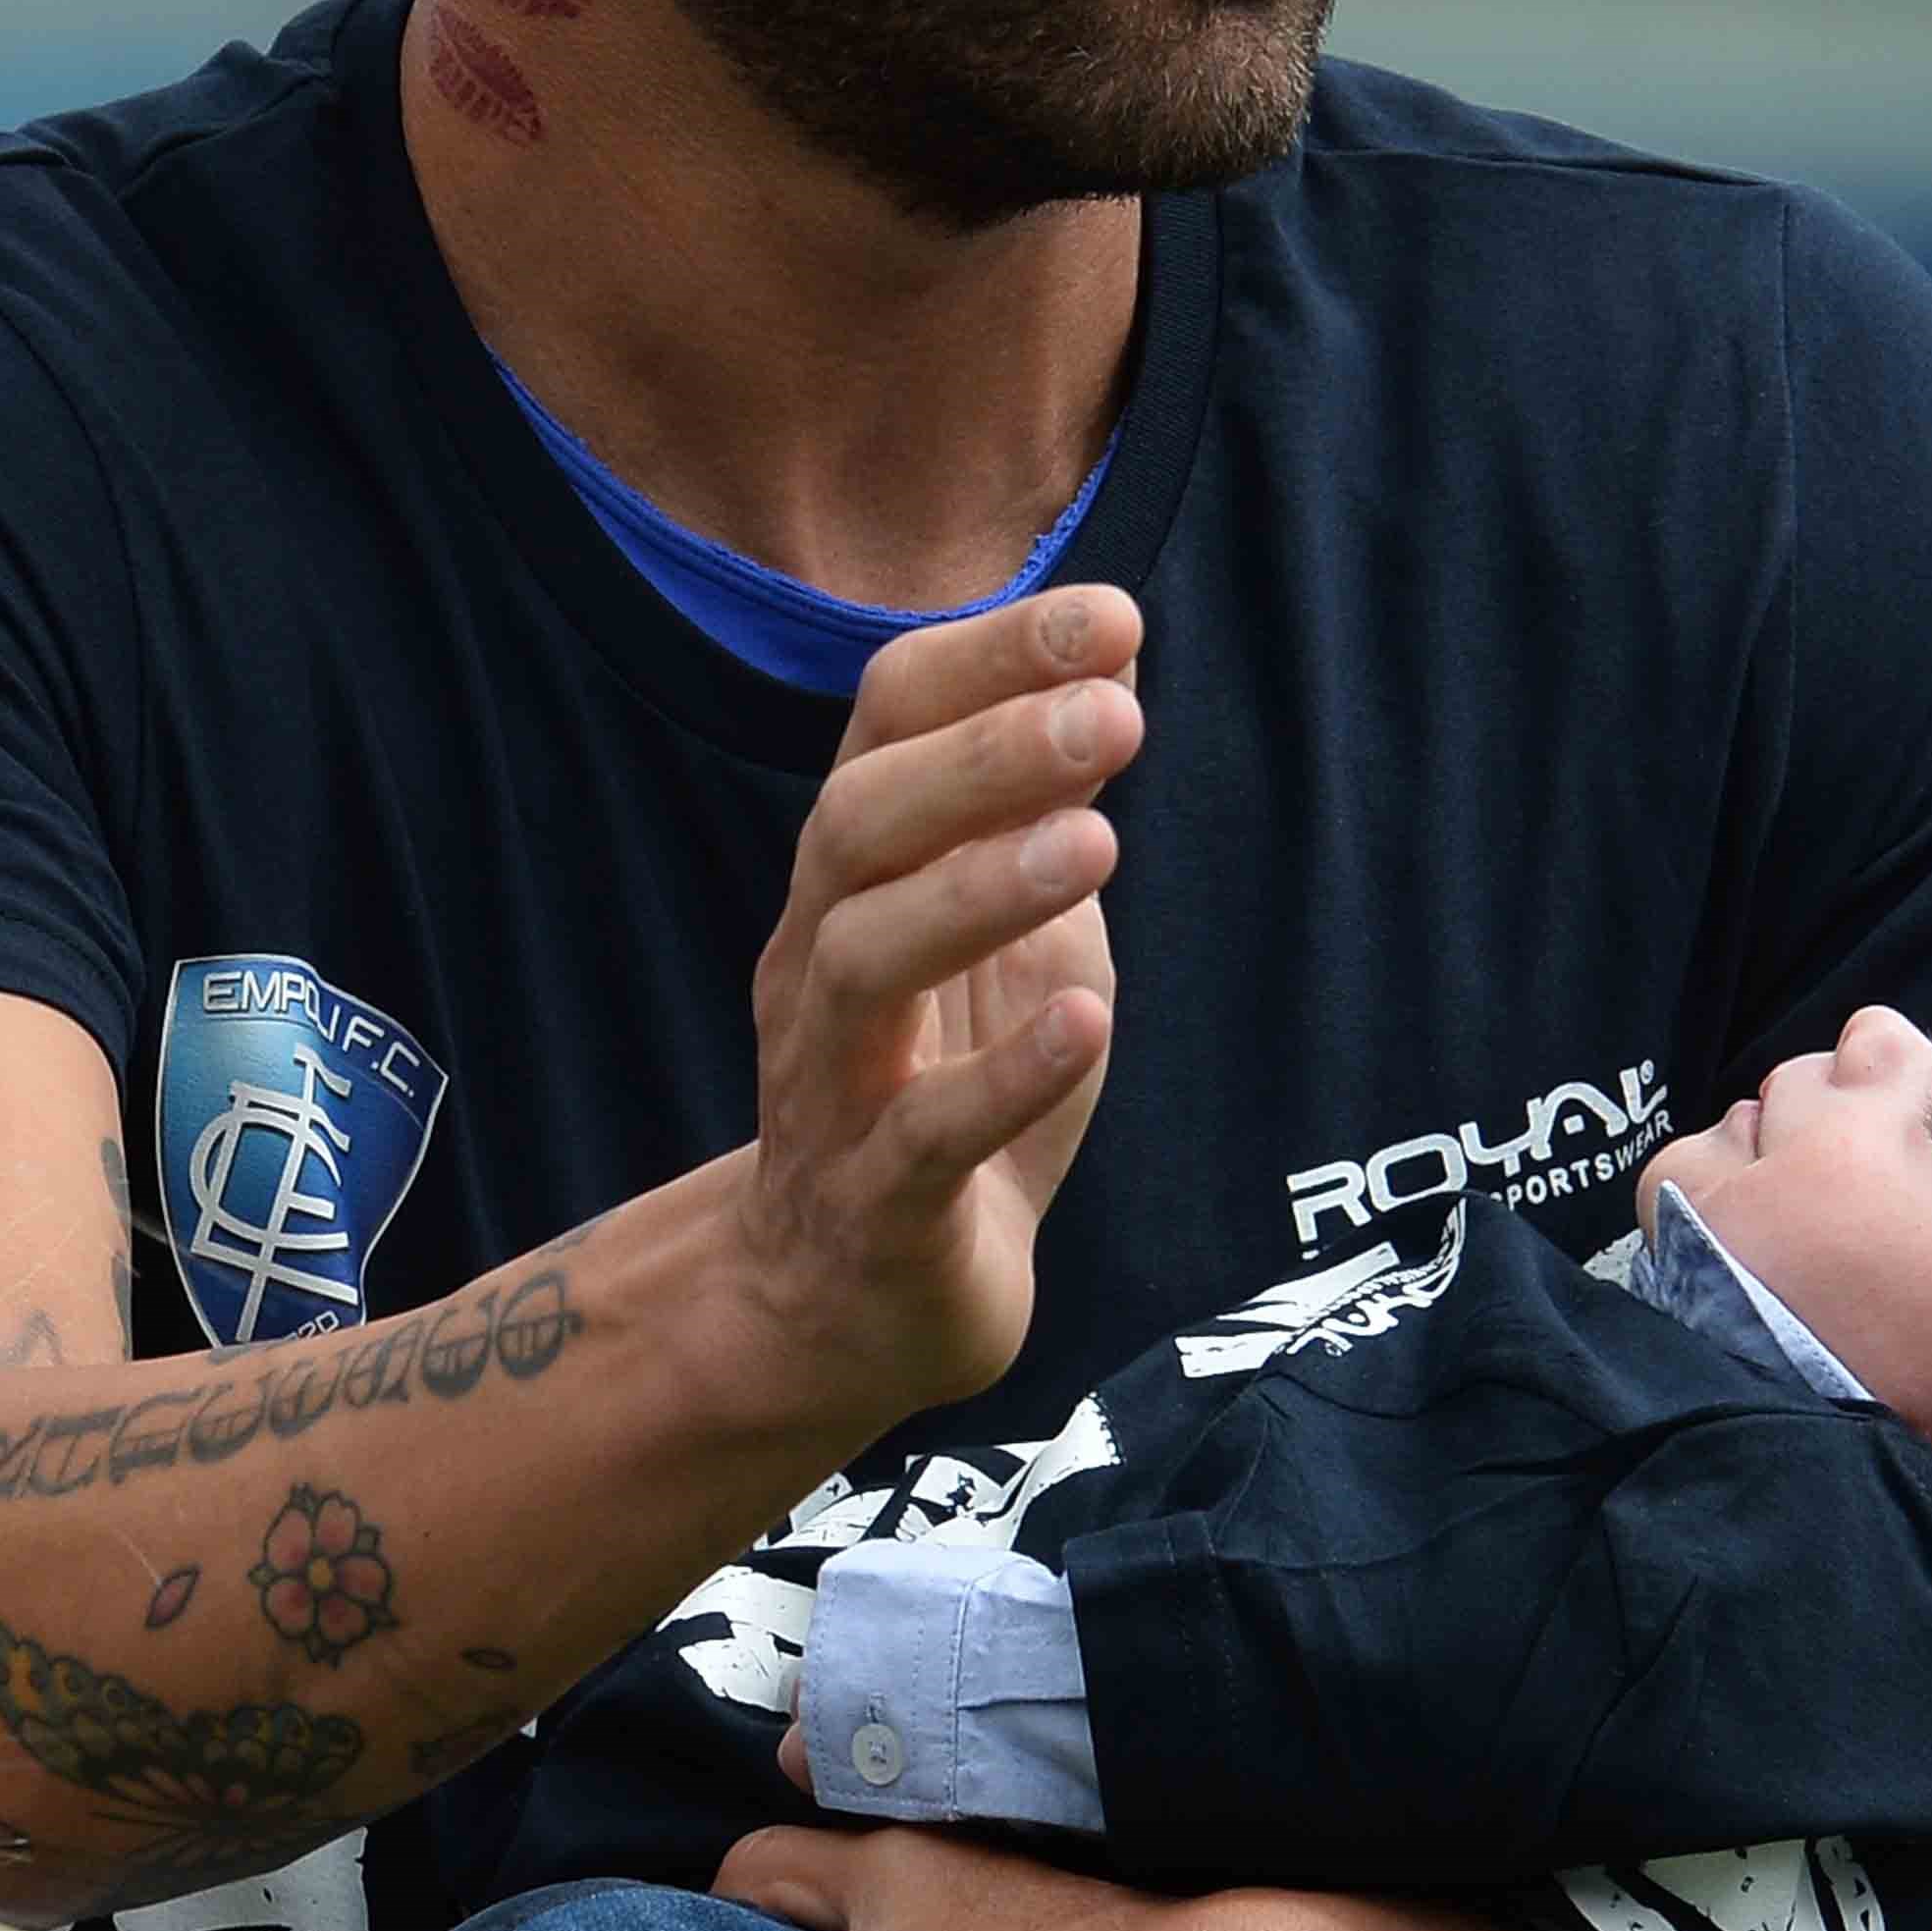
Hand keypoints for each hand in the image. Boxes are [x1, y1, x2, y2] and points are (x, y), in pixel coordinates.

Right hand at [719, 588, 1140, 1443]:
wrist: (851, 1316)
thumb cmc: (946, 1102)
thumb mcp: (1016, 941)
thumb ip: (1044, 817)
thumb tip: (1110, 664)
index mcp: (852, 884)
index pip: (885, 729)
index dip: (988, 661)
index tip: (1109, 615)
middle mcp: (818, 964)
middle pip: (858, 824)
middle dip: (984, 757)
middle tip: (1113, 714)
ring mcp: (834, 1088)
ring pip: (865, 961)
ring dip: (978, 892)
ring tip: (1096, 843)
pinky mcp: (874, 1210)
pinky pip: (920, 1135)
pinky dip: (1002, 1075)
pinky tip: (1084, 1023)